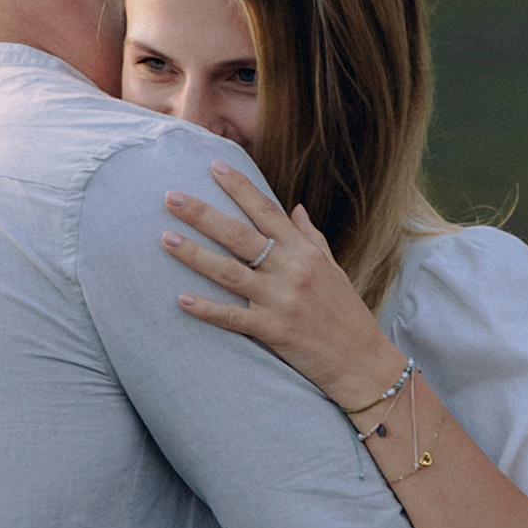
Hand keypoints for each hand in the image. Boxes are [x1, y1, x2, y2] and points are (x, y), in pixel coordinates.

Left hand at [162, 166, 403, 411]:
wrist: (362, 360)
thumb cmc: (346, 313)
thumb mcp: (333, 268)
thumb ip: (310, 236)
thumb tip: (295, 207)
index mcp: (304, 251)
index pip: (266, 210)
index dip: (239, 187)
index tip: (213, 166)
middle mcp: (292, 269)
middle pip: (240, 234)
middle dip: (203, 214)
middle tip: (171, 197)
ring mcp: (281, 299)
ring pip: (230, 271)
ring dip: (195, 255)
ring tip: (165, 239)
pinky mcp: (273, 330)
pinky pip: (233, 318)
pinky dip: (207, 309)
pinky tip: (181, 299)